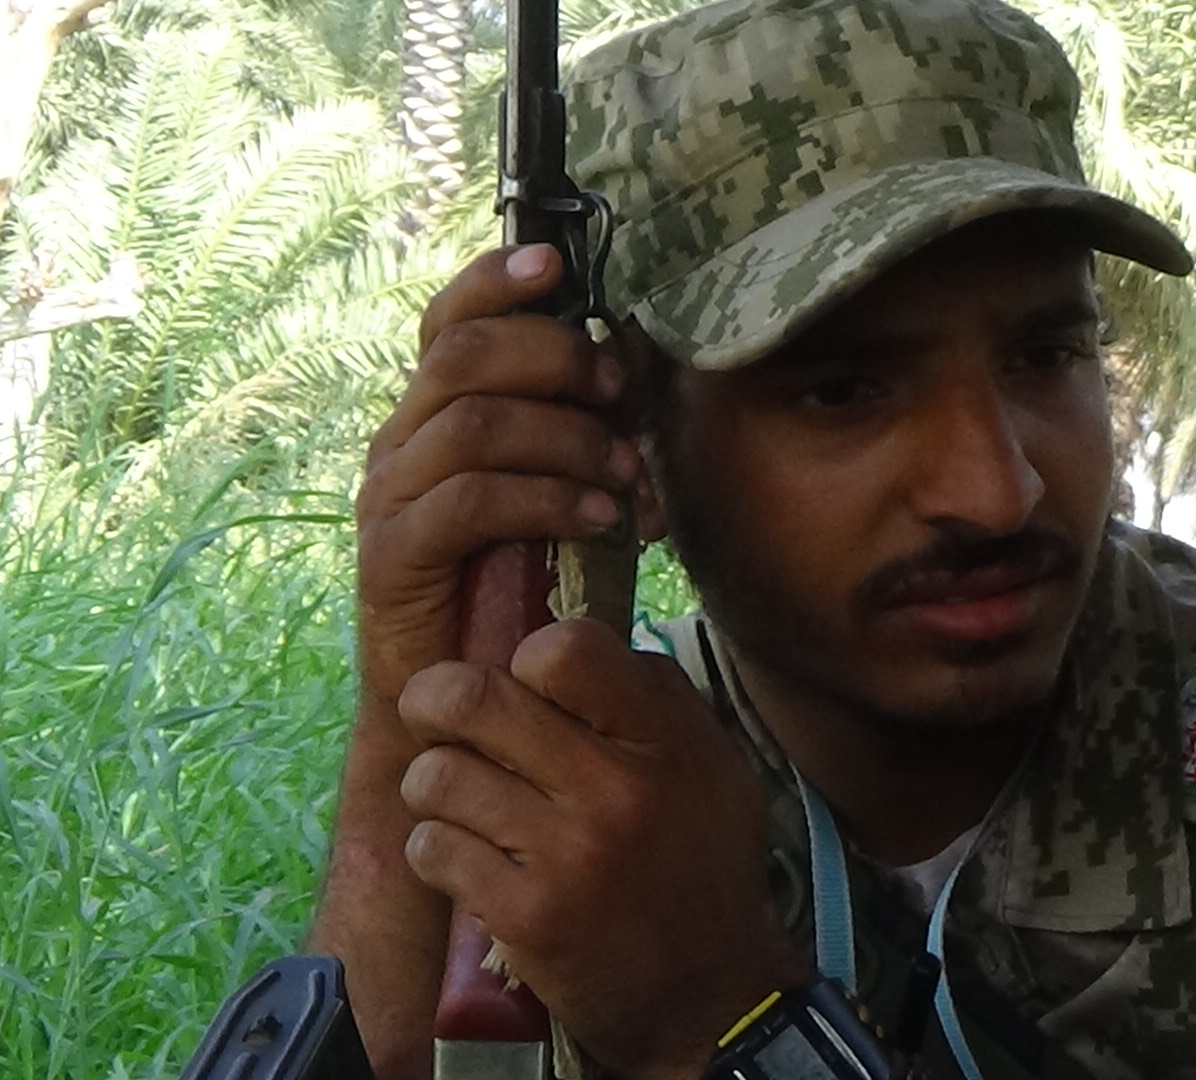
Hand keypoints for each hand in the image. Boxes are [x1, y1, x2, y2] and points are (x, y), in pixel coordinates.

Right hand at [356, 243, 652, 707]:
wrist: (467, 702)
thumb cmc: (524, 594)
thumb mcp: (559, 496)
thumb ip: (576, 434)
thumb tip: (632, 373)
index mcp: (435, 416)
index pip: (447, 321)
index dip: (494, 280)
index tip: (555, 262)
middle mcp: (402, 444)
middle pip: (462, 354)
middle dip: (554, 358)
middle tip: (619, 390)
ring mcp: (391, 498)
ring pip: (476, 423)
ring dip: (569, 438)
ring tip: (628, 474)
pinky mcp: (393, 557)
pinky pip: (471, 501)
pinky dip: (547, 499)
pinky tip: (600, 517)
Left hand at [396, 618, 809, 1079]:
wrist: (711, 994)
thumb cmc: (704, 867)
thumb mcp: (712, 766)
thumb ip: (651, 700)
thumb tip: (565, 647)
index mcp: (664, 740)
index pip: (563, 649)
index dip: (526, 657)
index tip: (524, 684)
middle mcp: (614, 789)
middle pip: (473, 698)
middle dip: (434, 700)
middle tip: (437, 715)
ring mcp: (566, 854)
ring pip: (436, 776)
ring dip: (433, 786)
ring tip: (458, 800)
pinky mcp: (525, 915)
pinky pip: (432, 848)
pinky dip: (437, 849)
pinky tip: (468, 860)